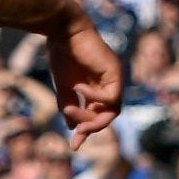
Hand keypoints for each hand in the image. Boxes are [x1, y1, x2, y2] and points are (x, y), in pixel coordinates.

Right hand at [44, 11, 122, 139]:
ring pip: (112, 110)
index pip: (99, 115)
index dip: (87, 131)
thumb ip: (70, 106)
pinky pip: (111, 96)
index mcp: (98, 88)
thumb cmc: (62, 55)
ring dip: (92, 116)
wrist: (62, 31)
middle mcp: (110, 84)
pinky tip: (79, 87)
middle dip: (92, 126)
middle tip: (77, 131)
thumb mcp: (64, 87)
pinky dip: (95, 97)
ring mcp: (115, 78)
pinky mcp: (116, 71)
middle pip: (108, 115)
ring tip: (71, 110)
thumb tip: (72, 127)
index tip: (74, 146)